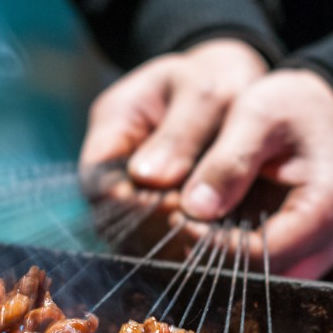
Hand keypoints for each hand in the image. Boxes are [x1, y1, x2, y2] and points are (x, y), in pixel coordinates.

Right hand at [79, 39, 267, 253]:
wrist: (234, 87)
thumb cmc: (217, 80)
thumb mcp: (203, 93)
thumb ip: (180, 134)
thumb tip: (150, 180)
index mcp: (112, 125)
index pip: (98, 180)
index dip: (128, 203)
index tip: (174, 209)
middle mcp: (113, 165)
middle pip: (109, 216)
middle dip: (148, 231)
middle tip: (193, 235)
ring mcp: (131, 190)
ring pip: (132, 234)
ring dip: (165, 245)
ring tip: (203, 248)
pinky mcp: (157, 211)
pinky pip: (159, 238)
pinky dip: (181, 247)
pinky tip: (208, 252)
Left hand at [179, 68, 332, 278]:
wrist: (325, 110)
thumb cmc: (292, 105)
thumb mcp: (257, 115)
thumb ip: (229, 160)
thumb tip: (195, 210)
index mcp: (326, 205)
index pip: (260, 253)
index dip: (212, 243)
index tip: (176, 216)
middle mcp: (331, 238)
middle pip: (262, 275)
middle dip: (215, 256)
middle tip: (177, 223)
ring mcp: (322, 249)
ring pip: (263, 278)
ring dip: (222, 260)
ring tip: (190, 225)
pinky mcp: (306, 251)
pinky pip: (267, 268)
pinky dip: (235, 255)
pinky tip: (209, 229)